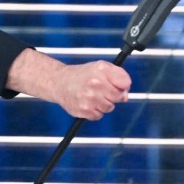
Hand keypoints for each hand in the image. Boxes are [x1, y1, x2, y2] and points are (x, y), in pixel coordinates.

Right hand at [6, 50, 130, 120]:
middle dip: (112, 95)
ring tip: (92, 96)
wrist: (59, 82)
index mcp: (101, 70)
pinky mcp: (83, 110)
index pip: (125, 83)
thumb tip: (125, 95)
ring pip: (109, 108)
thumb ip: (118, 76)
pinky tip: (87, 103)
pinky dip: (94, 112)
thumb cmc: (82, 75)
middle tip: (101, 91)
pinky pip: (98, 116)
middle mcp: (95, 83)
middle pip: (119, 97)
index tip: (116, 85)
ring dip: (103, 104)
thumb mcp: (101, 67)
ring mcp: (89, 98)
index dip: (122, 85)